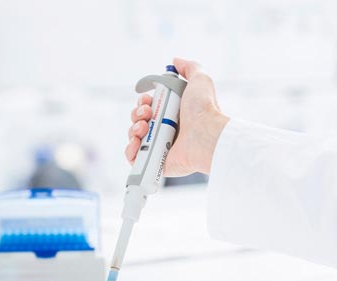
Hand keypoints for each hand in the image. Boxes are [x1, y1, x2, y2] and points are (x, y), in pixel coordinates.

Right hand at [125, 57, 229, 175]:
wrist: (206, 135)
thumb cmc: (204, 110)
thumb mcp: (200, 79)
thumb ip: (189, 67)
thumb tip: (175, 61)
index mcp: (171, 114)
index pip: (147, 108)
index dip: (142, 103)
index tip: (147, 100)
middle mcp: (164, 131)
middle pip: (137, 121)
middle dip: (136, 114)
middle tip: (147, 113)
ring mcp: (159, 148)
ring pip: (133, 137)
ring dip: (133, 130)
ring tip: (144, 128)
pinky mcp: (155, 163)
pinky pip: (134, 158)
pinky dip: (130, 150)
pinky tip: (136, 142)